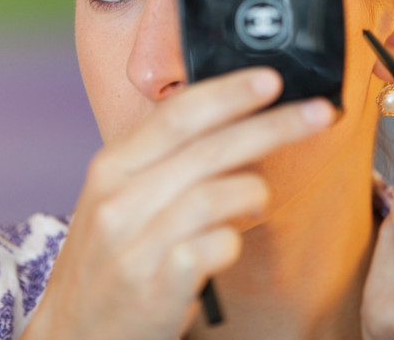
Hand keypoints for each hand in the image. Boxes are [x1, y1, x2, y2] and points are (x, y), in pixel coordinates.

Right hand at [22, 67, 334, 339]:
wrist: (74, 333)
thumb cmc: (108, 263)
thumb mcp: (120, 201)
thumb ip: (164, 164)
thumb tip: (233, 126)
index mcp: (111, 167)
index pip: (176, 114)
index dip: (228, 93)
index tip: (271, 79)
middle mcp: (118, 198)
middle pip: (209, 147)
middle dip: (272, 125)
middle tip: (318, 113)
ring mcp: (135, 242)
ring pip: (218, 194)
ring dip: (253, 193)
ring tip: (257, 203)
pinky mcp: (155, 284)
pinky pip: (217, 245)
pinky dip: (232, 240)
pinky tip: (225, 245)